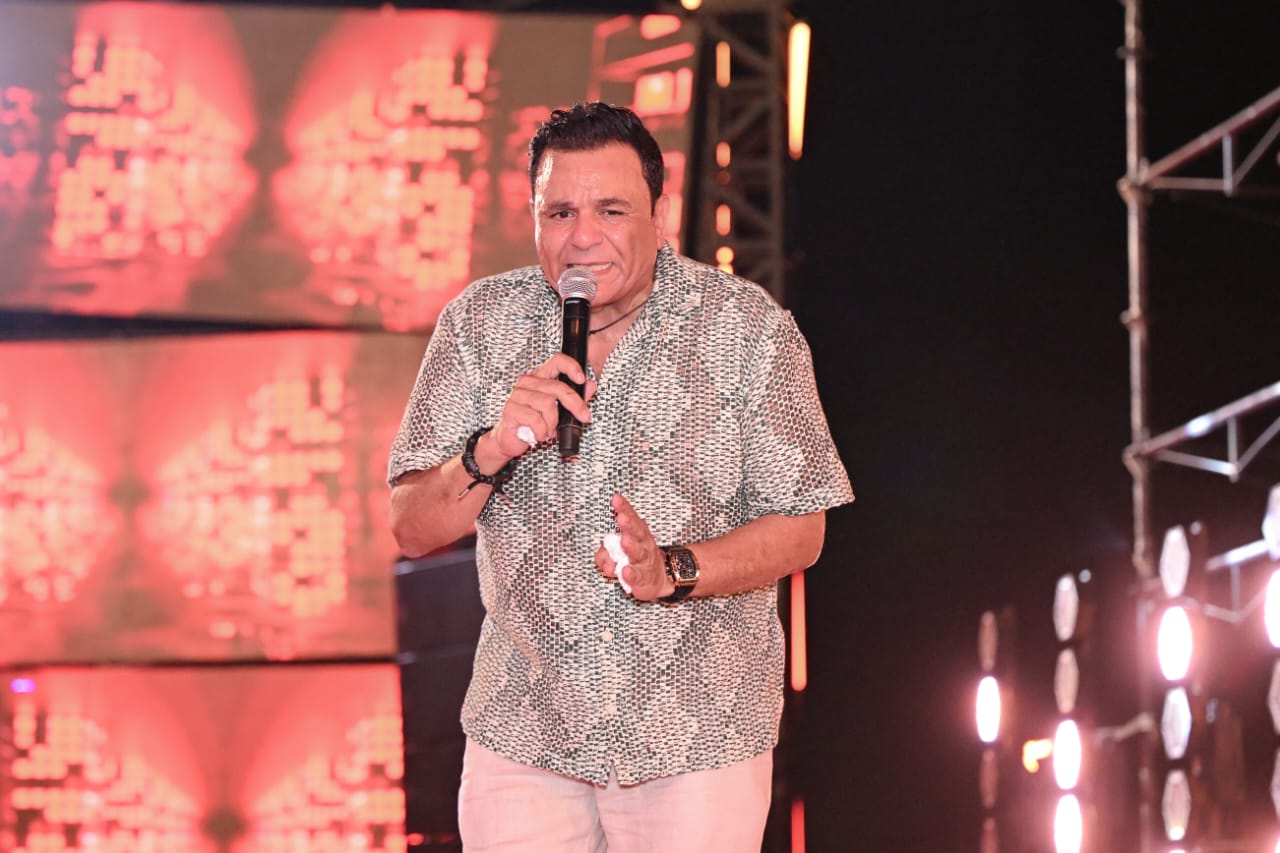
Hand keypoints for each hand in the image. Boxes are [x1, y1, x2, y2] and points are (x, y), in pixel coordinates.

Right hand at [482, 354, 596, 465]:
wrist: (509, 439)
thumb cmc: (532, 423)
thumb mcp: (558, 410)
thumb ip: (574, 397)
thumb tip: (591, 386)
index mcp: (539, 377)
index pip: (557, 361)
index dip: (571, 367)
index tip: (582, 379)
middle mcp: (527, 382)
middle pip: (558, 387)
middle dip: (575, 404)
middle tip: (583, 417)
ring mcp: (517, 395)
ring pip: (548, 404)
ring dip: (553, 423)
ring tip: (549, 430)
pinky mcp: (511, 409)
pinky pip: (535, 419)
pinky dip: (542, 431)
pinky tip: (538, 434)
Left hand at [595, 494, 673, 601]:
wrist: (658, 580)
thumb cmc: (635, 560)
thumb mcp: (616, 554)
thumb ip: (605, 554)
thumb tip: (603, 561)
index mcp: (637, 533)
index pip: (631, 518)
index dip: (624, 508)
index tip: (616, 499)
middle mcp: (643, 544)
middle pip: (637, 532)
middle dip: (629, 525)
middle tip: (622, 518)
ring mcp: (645, 561)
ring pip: (638, 553)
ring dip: (632, 547)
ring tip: (624, 541)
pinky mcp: (644, 579)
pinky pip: (637, 576)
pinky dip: (631, 574)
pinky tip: (625, 571)